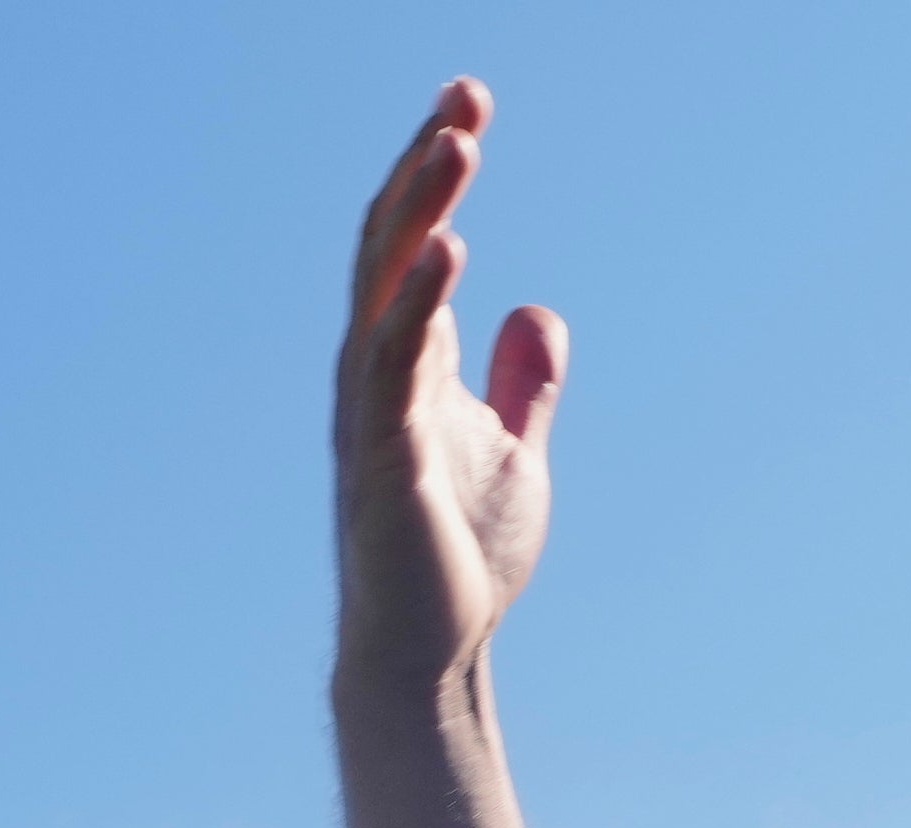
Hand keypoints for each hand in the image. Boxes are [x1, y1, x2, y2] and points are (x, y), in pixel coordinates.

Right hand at [336, 81, 567, 690]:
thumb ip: (522, 382)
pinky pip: (392, 361)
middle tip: (467, 98)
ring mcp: (371, 408)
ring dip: (421, 211)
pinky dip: (418, 301)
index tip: (471, 102)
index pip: (411, 239)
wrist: (436, 646)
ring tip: (457, 146)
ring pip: (385, 286)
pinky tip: (451, 250)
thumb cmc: (462, 553)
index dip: (436, 171)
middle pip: (391, 242)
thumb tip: (539, 312)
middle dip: (427, 167)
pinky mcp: (384, 454)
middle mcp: (374, 367)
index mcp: (404, 357)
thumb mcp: (513, 449)